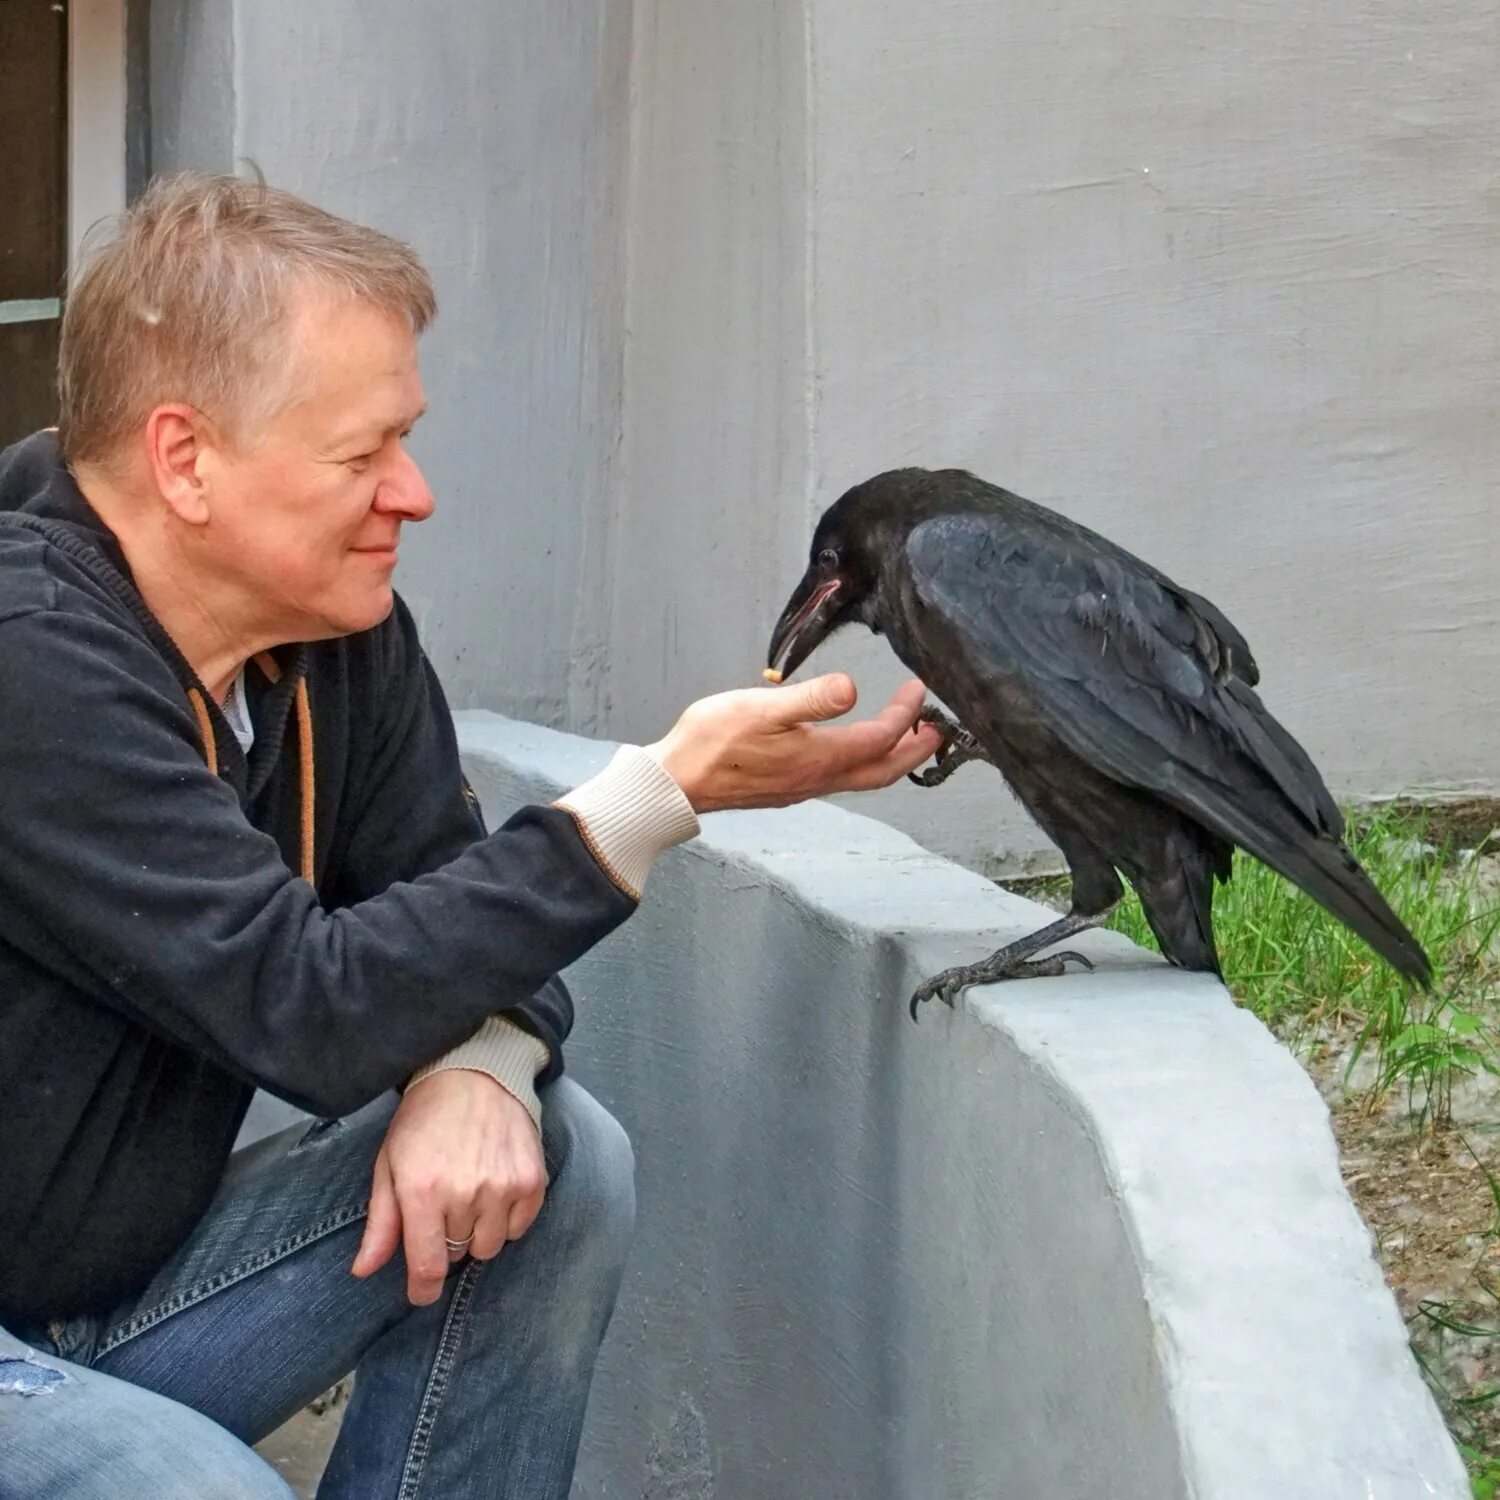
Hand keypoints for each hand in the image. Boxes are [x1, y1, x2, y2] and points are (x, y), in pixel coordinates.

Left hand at [351, 1070, 546, 1305]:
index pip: (428, 1266)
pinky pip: (519, 1227)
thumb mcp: (389, 1164)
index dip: (423, 1289)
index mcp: (423, 1191)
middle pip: (459, 1254)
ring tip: (470, 1195)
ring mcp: (503, 1186)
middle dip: (447, 1239)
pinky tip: (494, 1189)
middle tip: (443, 1204)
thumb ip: (380, 1222)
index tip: (421, 1292)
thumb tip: (363, 1271)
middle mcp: (465, 1193)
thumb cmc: (423, 1119)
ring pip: (490, 1246)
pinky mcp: (532, 1179)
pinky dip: (506, 1218)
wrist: (473, 1073)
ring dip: (477, 1231)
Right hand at [646, 673, 943, 813]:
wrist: (677, 782)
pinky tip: (855, 750)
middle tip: (936, 728)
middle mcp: (818, 778)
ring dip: (892, 758)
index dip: (906, 715)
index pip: (880, 738)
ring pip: (864, 777)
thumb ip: (810, 699)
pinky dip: (863, 763)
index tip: (918, 690)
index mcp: (820, 757)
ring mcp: (803, 787)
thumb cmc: (712, 741)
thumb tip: (852, 688)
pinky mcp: (788, 789)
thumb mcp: (762, 708)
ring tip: (907, 737)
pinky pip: (841, 779)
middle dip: (915, 749)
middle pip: (883, 770)